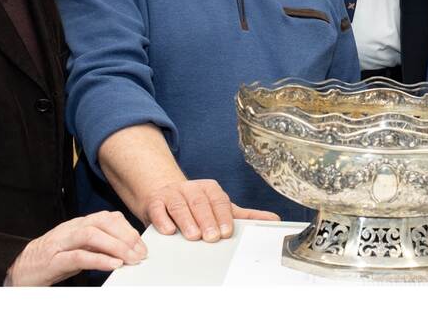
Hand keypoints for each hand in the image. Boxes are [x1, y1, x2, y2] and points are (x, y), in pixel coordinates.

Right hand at [4, 211, 145, 285]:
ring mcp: (60, 243)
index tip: (142, 244)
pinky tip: (113, 265)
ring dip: (116, 246)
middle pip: (103, 222)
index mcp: (79, 224)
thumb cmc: (51, 259)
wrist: (17, 268)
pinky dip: (99, 260)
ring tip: (131, 258)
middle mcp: (71, 229)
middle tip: (141, 253)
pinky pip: (78, 256)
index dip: (129, 229)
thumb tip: (128, 249)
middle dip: (127, 236)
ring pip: (92, 234)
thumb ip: (99, 245)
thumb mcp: (79, 249)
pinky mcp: (52, 260)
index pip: (109, 217)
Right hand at [143, 179, 279, 241]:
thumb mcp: (221, 208)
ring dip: (187, 221)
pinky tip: (168, 230)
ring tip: (193, 236)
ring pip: (180, 206)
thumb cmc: (197, 205)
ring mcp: (172, 194)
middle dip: (207, 220)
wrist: (164, 193)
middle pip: (200, 203)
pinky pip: (158, 210)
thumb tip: (273, 219)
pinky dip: (163, 220)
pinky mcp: (154, 203)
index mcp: (210, 188)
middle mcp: (191, 188)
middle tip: (212, 237)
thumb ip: (245, 216)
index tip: (226, 232)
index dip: (223, 216)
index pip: (219, 201)